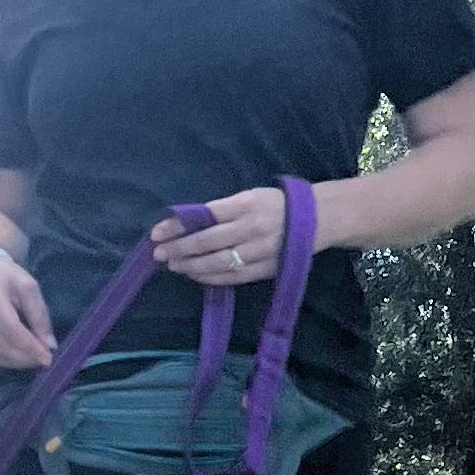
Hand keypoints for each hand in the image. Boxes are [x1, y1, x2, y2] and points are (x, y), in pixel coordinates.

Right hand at [0, 251, 56, 367]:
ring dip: (18, 361)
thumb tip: (49, 345)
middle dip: (26, 358)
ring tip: (35, 358)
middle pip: (3, 345)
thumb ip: (39, 314)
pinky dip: (8, 358)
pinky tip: (21, 355)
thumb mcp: (29, 287)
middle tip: (45, 360)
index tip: (48, 358)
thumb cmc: (7, 276)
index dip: (30, 347)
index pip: (11, 329)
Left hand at [151, 184, 288, 286]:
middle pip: (207, 242)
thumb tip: (187, 224)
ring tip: (174, 265)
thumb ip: (222, 210)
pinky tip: (195, 275)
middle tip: (159, 254)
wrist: (317, 219)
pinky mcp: (266, 270)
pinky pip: (232, 277)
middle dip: (179, 249)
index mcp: (246, 205)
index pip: (204, 217)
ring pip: (218, 263)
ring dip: (191, 266)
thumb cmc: (275, 204)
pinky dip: (210, 277)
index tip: (157, 232)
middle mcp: (252, 228)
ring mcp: (259, 251)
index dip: (178, 226)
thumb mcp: (249, 196)